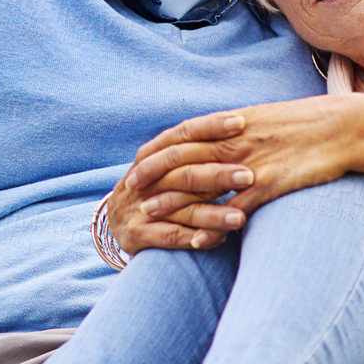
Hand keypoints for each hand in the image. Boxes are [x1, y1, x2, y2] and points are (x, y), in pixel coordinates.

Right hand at [105, 137, 249, 253]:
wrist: (113, 221)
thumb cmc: (154, 188)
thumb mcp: (165, 165)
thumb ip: (194, 150)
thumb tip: (238, 125)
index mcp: (153, 154)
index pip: (183, 134)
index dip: (210, 127)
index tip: (241, 124)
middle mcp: (145, 177)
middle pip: (184, 172)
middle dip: (218, 174)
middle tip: (249, 176)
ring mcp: (139, 206)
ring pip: (181, 208)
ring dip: (212, 213)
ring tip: (240, 217)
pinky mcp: (137, 234)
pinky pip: (169, 236)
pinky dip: (193, 238)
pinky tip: (216, 240)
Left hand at [118, 95, 363, 246]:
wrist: (345, 128)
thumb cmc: (306, 126)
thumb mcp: (264, 121)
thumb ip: (236, 133)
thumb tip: (214, 144)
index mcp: (231, 123)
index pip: (180, 136)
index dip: (154, 153)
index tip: (134, 167)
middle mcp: (235, 140)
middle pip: (181, 158)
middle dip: (151, 176)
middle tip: (129, 194)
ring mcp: (251, 162)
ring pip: (200, 182)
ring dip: (173, 200)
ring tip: (150, 215)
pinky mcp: (271, 183)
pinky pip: (236, 206)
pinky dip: (216, 222)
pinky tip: (200, 237)